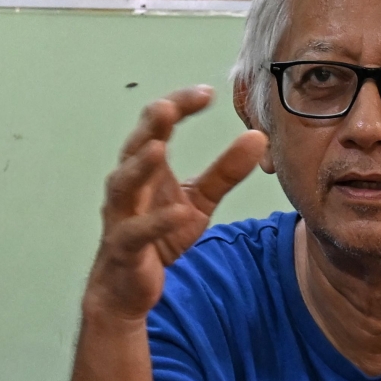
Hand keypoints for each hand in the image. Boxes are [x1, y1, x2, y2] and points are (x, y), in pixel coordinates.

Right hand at [85, 87, 267, 324]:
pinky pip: (136, 232)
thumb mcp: (200, 201)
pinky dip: (156, 221)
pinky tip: (178, 213)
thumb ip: (226, 170)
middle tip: (168, 106)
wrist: (129, 288)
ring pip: (123, 184)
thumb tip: (258, 138)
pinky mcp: (123, 248)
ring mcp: (121, 215)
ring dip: (139, 166)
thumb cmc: (159, 236)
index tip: (208, 93)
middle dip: (151, 125)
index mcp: (146, 167)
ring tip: (159, 147)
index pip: (157, 124)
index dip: (179, 105)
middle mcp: (128, 184)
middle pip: (135, 146)